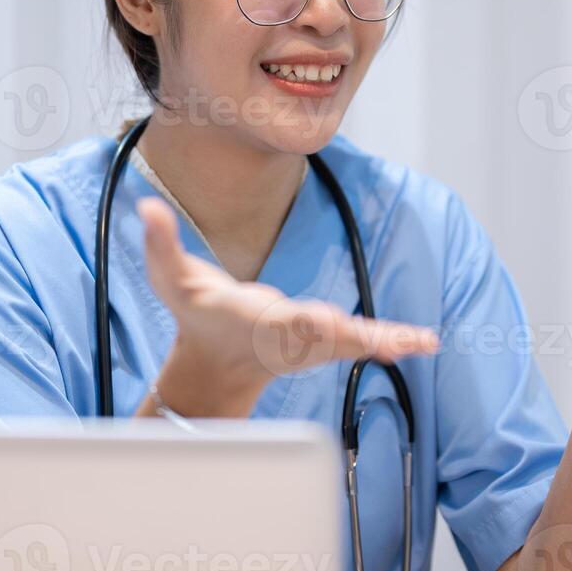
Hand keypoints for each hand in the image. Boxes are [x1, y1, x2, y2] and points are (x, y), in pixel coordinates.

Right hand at [137, 196, 439, 415]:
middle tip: (383, 343)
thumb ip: (160, 242)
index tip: (323, 321)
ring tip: (420, 343)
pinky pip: (363, 342)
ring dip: (384, 342)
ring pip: (351, 344)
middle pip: (323, 338)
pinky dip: (392, 342)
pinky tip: (424, 342)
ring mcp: (310, 344)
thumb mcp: (171, 278)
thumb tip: (147, 207)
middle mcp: (287, 337)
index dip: (301, 322)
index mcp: (253, 320)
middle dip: (350, 338)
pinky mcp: (327, 342)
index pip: (277, 321)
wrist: (215, 364)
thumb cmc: (196, 313)